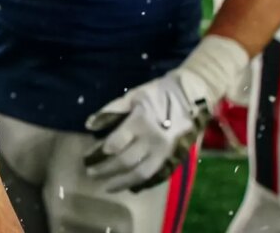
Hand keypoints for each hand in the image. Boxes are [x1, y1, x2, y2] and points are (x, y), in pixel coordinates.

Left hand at [82, 70, 208, 192]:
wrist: (191, 96)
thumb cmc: (158, 93)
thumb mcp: (132, 96)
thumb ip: (111, 110)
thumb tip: (88, 125)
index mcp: (140, 123)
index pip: (114, 144)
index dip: (98, 152)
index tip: (88, 156)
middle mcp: (152, 140)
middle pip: (124, 162)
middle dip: (105, 170)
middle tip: (91, 173)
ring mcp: (164, 152)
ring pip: (140, 174)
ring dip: (121, 183)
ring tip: (106, 186)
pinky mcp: (173, 158)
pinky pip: (155, 175)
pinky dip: (140, 183)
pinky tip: (129, 186)